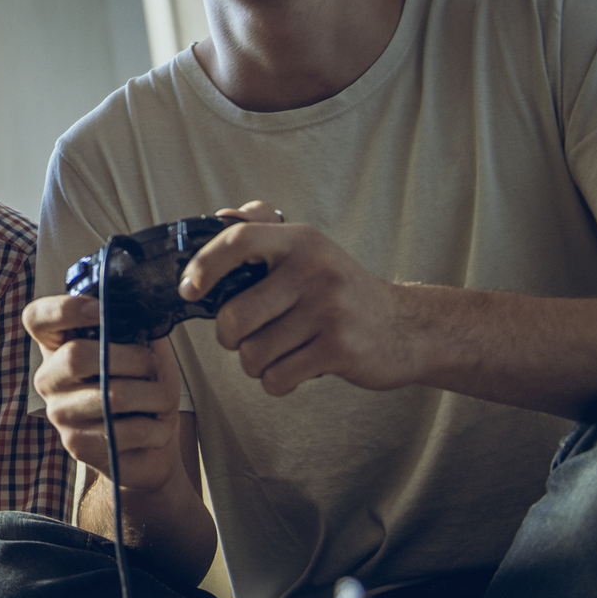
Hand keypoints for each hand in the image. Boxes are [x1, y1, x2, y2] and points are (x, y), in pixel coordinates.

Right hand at [23, 289, 184, 488]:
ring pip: (112, 395)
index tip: (101, 309)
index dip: (64, 308)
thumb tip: (147, 314)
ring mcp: (58, 414)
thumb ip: (139, 331)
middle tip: (152, 365)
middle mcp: (48, 378)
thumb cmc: (144, 392)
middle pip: (76, 355)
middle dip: (130, 357)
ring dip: (154, 395)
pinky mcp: (77, 445)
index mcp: (58, 346)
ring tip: (163, 399)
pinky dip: (155, 428)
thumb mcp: (144, 353)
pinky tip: (156, 429)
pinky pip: (125, 429)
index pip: (37, 318)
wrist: (148, 449)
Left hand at [185, 201, 424, 395]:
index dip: (204, 265)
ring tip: (277, 354)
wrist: (406, 328)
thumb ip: (263, 231)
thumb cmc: (341, 291)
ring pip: (254, 354)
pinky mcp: (341, 349)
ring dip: (256, 364)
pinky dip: (277, 382)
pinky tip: (295, 369)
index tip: (189, 290)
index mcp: (300, 241)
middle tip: (245, 337)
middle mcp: (314, 269)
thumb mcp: (310, 252)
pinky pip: (279, 377)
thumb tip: (220, 215)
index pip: (239, 240)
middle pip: (235, 317)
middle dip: (230, 338)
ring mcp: (330, 309)